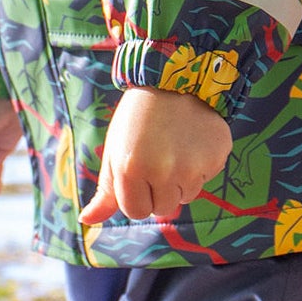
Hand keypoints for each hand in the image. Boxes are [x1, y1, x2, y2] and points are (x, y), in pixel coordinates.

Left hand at [79, 87, 231, 225]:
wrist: (176, 79)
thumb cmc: (138, 118)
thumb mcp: (116, 151)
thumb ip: (106, 192)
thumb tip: (86, 221)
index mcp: (131, 169)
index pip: (136, 212)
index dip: (137, 195)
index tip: (139, 171)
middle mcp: (163, 171)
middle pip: (163, 208)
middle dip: (159, 190)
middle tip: (158, 157)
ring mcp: (193, 167)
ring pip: (186, 196)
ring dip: (181, 180)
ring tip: (175, 147)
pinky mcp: (216, 158)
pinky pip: (206, 178)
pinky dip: (200, 165)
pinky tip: (192, 141)